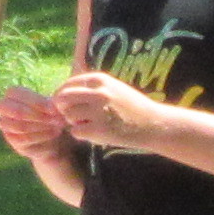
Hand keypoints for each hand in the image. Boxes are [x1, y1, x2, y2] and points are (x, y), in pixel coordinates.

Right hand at [0, 84, 69, 164]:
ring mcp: (6, 125)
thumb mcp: (52, 106)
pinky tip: (53, 133)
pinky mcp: (12, 140)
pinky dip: (41, 136)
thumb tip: (55, 104)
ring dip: (42, 126)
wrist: (50, 133)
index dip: (36, 102)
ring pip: (21, 127)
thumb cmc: (50, 113)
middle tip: (56, 119)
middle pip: (17, 111)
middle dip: (38, 116)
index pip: (17, 94)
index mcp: (13, 94)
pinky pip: (24, 139)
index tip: (54, 109)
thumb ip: (51, 104)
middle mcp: (5, 108)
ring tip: (57, 126)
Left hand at [48, 70, 163, 152]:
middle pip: (62, 99)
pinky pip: (75, 132)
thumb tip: (59, 95)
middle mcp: (98, 92)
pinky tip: (95, 133)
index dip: (61, 95)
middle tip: (72, 116)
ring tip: (90, 124)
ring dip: (74, 122)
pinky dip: (81, 134)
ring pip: (68, 116)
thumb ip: (89, 89)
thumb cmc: (131, 106)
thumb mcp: (112, 87)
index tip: (64, 104)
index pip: (67, 84)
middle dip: (62, 108)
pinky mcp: (99, 130)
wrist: (153, 123)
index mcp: (100, 79)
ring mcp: (98, 111)